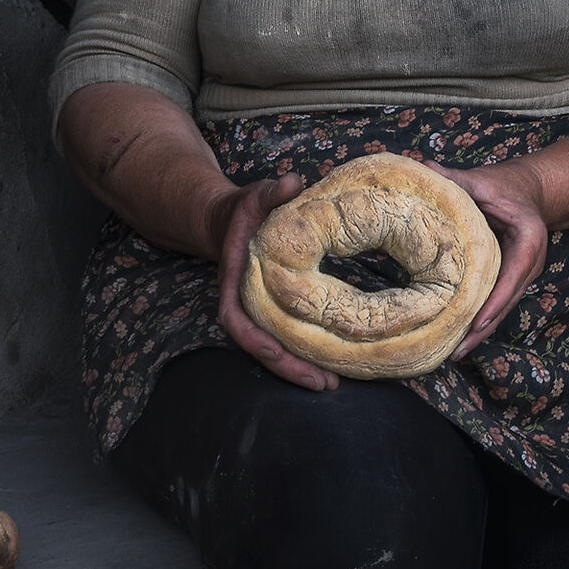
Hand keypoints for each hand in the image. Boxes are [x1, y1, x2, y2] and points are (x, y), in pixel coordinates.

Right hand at [209, 175, 339, 391]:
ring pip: (276, 348)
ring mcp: (261, 311)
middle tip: (325, 384)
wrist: (234, 222)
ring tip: (333, 385)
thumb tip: (292, 182)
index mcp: (236, 279)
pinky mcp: (277, 313)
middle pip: (261, 345)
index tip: (276, 352)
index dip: (253, 338)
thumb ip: (272, 190)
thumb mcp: (257, 195)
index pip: (235, 316)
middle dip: (289, 368)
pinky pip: (290, 338)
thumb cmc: (248, 209)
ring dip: (300, 369)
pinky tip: (334, 366)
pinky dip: (307, 354)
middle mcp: (246, 302)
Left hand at [425, 158, 550, 359]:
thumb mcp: (483, 180)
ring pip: (501, 308)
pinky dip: (479, 319)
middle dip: (483, 329)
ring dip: (480, 331)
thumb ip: (456, 178)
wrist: (529, 189)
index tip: (476, 321)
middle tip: (456, 351)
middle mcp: (529, 264)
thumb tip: (425, 167)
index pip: (513, 276)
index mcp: (528, 242)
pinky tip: (459, 336)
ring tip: (454, 353)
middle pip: (506, 302)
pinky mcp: (510, 279)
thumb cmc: (505, 185)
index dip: (495, 301)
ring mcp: (521, 275)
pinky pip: (495, 302)